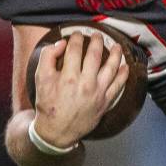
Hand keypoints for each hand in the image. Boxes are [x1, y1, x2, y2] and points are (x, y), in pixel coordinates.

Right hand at [32, 32, 128, 147]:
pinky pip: (118, 86)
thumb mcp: (40, 79)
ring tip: (117, 46)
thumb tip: (62, 43)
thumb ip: (48, 57)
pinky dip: (123, 75)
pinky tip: (125, 66)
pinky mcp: (105, 102)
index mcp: (68, 76)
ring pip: (111, 68)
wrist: (56, 131)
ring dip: (115, 54)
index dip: (77, 38)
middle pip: (94, 55)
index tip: (78, 34)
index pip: (75, 50)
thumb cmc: (48, 104)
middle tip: (97, 34)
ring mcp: (98, 93)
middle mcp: (85, 83)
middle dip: (97, 41)